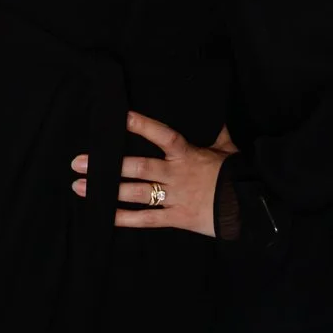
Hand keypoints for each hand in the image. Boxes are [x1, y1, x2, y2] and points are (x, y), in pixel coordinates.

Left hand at [70, 112, 236, 236]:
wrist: (253, 207)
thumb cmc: (238, 174)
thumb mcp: (228, 148)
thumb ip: (215, 131)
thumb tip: (212, 112)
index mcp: (189, 154)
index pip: (163, 135)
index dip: (142, 125)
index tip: (119, 116)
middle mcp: (178, 175)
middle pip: (139, 168)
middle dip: (108, 165)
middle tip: (79, 162)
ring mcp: (176, 197)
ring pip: (138, 193)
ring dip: (108, 190)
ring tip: (81, 186)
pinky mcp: (177, 218)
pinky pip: (147, 219)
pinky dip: (125, 218)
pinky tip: (105, 215)